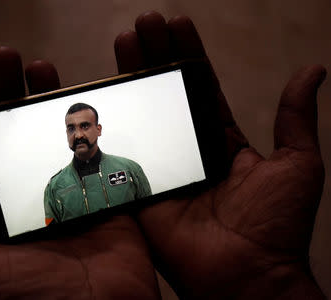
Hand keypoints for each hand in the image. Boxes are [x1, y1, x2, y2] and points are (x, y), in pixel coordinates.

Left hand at [0, 48, 159, 298]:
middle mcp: (28, 199)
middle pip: (13, 138)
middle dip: (4, 97)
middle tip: (3, 60)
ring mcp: (68, 195)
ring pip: (53, 137)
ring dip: (46, 102)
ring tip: (41, 68)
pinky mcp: (105, 195)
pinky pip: (96, 155)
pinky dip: (90, 128)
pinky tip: (82, 100)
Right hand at [114, 11, 326, 298]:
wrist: (245, 276)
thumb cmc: (275, 225)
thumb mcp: (297, 164)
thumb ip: (294, 118)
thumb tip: (312, 71)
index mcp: (221, 142)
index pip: (201, 89)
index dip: (188, 56)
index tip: (175, 25)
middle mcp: (188, 151)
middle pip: (165, 97)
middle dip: (154, 59)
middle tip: (140, 26)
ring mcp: (161, 170)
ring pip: (141, 118)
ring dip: (131, 82)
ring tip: (120, 45)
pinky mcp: (139, 192)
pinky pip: (120, 157)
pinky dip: (107, 129)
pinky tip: (97, 97)